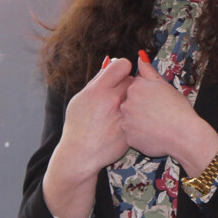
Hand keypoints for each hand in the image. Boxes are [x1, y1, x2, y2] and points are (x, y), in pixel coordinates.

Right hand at [42, 57, 132, 217]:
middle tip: (118, 93)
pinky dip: (134, 116)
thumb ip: (97, 80)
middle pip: (132, 80)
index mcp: (100, 90)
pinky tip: (121, 122)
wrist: (82, 154)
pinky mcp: (132, 128)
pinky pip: (139, 114)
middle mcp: (114, 100)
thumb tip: (110, 63)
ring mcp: (125, 115)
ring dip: (132, 99)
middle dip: (126, 84)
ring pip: (138, 97)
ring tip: (119, 108)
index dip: (121, 67)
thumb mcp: (80, 98)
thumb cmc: (78, 125)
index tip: (119, 73)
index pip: (123, 64)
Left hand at [122, 52, 217, 173]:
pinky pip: (133, 134)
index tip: (158, 101)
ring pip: (131, 119)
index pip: (136, 88)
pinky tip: (154, 134)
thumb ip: (149, 70)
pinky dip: (141, 135)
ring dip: (140, 121)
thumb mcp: (164, 85)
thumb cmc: (178, 109)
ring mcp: (127, 122)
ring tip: (157, 124)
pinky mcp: (129, 138)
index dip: (148, 94)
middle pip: (131, 103)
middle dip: (142, 107)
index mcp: (135, 88)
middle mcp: (127, 104)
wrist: (184, 135)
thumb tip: (140, 57)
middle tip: (159, 113)